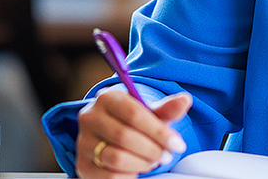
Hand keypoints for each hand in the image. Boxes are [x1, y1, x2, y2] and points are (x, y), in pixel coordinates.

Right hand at [75, 89, 191, 178]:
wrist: (112, 139)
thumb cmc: (135, 124)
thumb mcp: (151, 115)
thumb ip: (167, 110)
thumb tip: (185, 100)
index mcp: (107, 97)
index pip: (134, 114)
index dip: (159, 132)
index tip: (178, 145)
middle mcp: (90, 117)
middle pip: (124, 136)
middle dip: (152, 150)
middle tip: (166, 156)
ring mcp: (83, 142)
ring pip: (117, 158)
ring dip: (142, 163)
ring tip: (152, 161)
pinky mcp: (83, 165)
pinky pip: (110, 176)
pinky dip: (130, 175)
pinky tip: (137, 169)